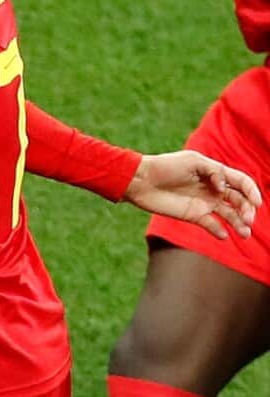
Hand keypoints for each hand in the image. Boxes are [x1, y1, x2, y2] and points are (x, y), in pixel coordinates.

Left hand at [123, 150, 261, 239]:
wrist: (140, 181)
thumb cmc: (165, 166)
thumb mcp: (192, 161)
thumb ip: (213, 171)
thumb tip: (223, 186)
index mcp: (215, 173)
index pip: (241, 182)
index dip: (252, 192)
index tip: (257, 203)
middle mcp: (213, 189)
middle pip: (239, 200)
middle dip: (247, 210)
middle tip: (247, 219)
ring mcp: (204, 202)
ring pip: (229, 215)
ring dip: (239, 223)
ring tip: (244, 232)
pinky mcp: (193, 215)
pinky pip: (212, 225)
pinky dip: (220, 231)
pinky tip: (223, 235)